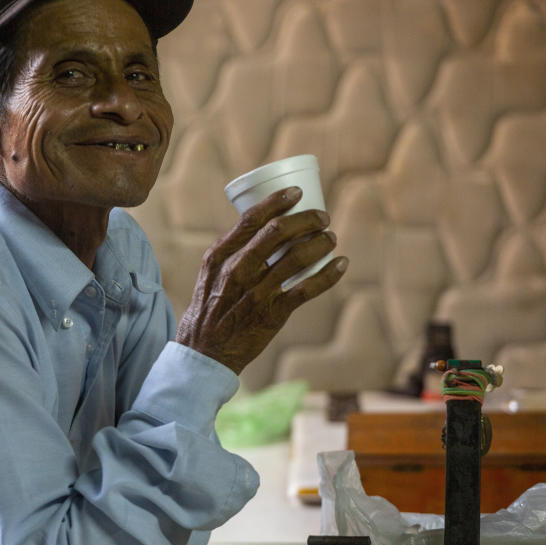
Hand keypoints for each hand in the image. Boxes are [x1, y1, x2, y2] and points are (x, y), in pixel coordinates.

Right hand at [175, 187, 347, 374]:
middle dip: (306, 219)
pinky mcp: (273, 314)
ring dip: (320, 243)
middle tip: (322, 217)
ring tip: (330, 238)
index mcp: (219, 256)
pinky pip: (307, 289)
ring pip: (297, 257)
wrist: (204, 351)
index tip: (296, 193)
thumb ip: (233, 253)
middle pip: (278, 232)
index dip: (277, 201)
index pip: (251, 219)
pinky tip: (341, 264)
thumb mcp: (210, 274)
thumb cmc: (210, 308)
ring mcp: (256, 292)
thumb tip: (264, 229)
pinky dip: (329, 274)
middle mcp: (237, 270)